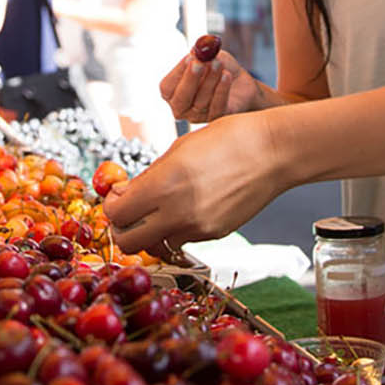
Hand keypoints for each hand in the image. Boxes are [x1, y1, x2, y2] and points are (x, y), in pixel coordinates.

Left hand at [102, 113, 288, 252]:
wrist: (273, 152)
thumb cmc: (228, 139)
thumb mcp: (179, 148)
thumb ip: (150, 176)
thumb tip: (126, 193)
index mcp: (164, 184)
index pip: (116, 214)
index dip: (112, 205)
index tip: (119, 195)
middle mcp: (178, 212)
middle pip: (128, 242)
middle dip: (123, 228)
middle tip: (130, 211)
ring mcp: (198, 227)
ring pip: (155, 245)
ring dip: (150, 232)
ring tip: (159, 210)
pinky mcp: (214, 234)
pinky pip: (182, 240)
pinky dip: (176, 229)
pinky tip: (187, 207)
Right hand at [159, 46, 264, 121]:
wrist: (240, 82)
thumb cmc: (218, 68)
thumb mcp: (210, 55)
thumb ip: (202, 53)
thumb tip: (197, 50)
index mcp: (172, 92)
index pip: (167, 87)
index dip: (178, 73)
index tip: (190, 57)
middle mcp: (182, 107)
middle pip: (181, 98)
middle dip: (191, 79)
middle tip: (200, 63)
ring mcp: (198, 116)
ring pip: (201, 101)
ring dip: (210, 79)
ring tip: (218, 63)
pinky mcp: (217, 119)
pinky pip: (217, 107)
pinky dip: (221, 90)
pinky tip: (227, 76)